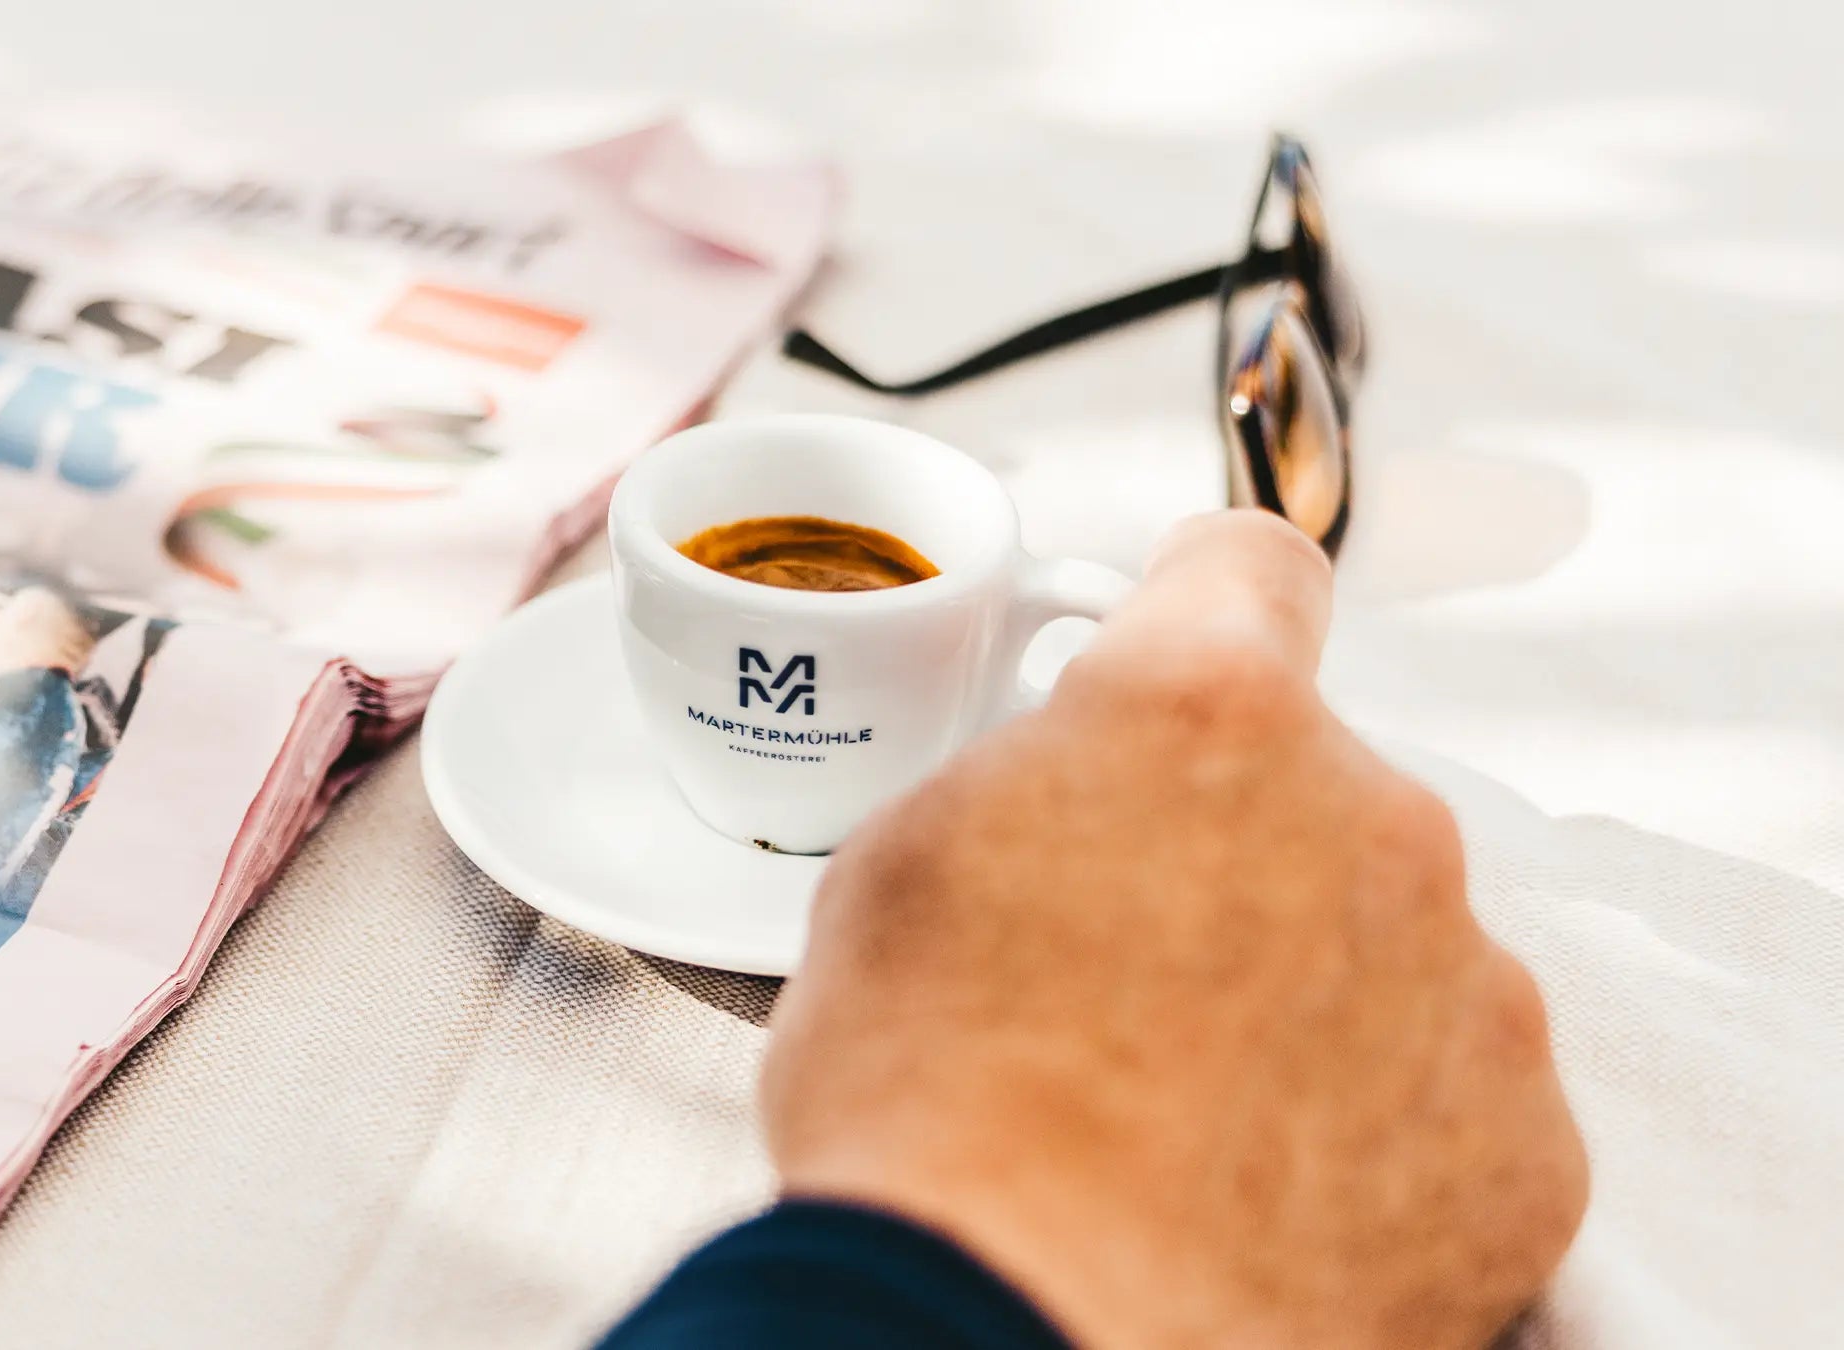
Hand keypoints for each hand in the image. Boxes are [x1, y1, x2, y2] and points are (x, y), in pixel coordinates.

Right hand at [761, 511, 1587, 1348]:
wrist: (1020, 1327)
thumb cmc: (927, 1111)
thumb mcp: (894, 875)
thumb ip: (1023, 783)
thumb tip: (1063, 795)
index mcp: (1202, 715)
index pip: (1253, 568)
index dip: (1202, 612)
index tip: (1178, 666)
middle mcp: (1374, 818)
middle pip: (1319, 788)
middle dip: (1232, 854)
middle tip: (1116, 972)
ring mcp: (1472, 987)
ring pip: (1395, 947)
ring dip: (1309, 996)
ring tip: (1179, 1112)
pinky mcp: (1527, 1146)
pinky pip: (1456, 1100)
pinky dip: (1374, 1137)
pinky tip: (1256, 1192)